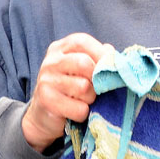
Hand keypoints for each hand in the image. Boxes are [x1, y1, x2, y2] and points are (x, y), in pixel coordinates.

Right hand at [21, 33, 111, 151]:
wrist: (44, 116)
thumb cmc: (69, 89)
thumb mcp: (81, 70)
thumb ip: (98, 59)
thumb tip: (115, 56)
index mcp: (60, 48)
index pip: (82, 42)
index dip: (100, 54)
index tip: (111, 67)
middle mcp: (50, 62)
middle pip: (84, 63)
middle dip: (96, 79)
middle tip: (97, 89)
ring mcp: (46, 81)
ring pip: (84, 87)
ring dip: (91, 99)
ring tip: (84, 101)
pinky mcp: (46, 101)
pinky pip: (79, 108)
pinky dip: (83, 113)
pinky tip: (75, 113)